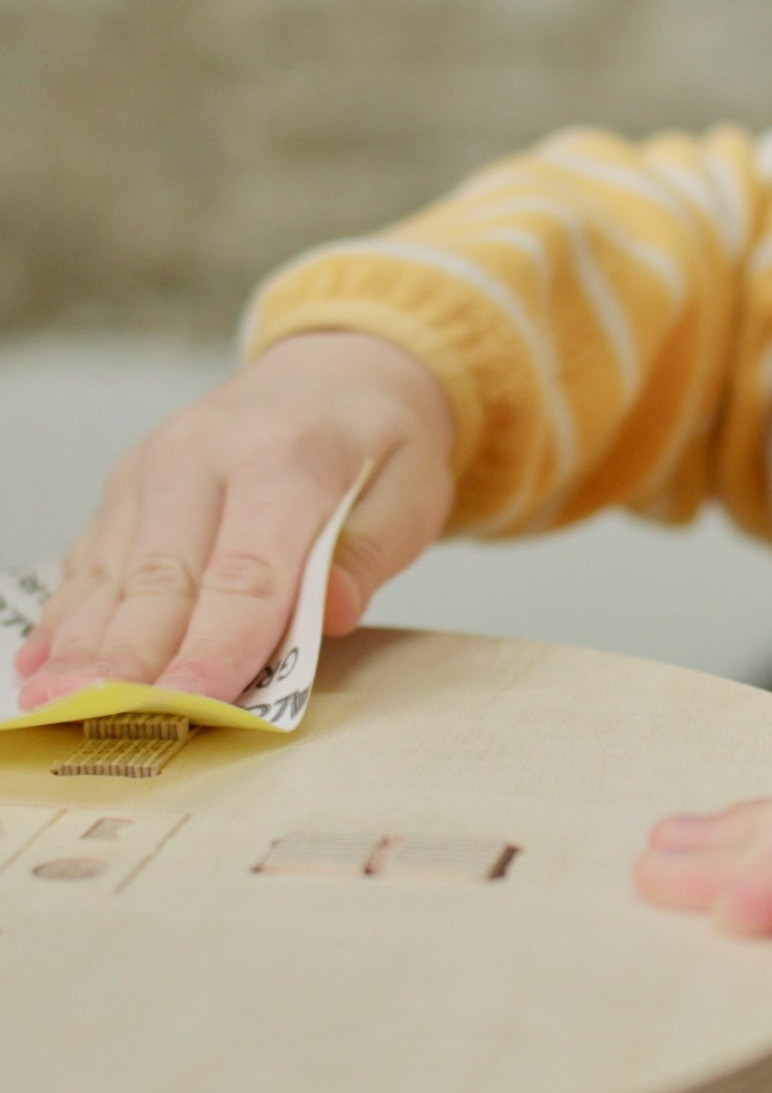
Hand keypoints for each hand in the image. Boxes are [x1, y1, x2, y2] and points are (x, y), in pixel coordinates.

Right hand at [14, 332, 455, 708]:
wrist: (336, 373)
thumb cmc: (379, 446)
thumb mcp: (409, 493)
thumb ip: (369, 555)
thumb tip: (331, 612)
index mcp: (284, 457)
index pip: (246, 574)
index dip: (218, 646)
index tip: (192, 702)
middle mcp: (201, 455)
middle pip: (162, 579)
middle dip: (131, 659)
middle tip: (100, 718)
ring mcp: (152, 468)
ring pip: (113, 574)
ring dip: (83, 646)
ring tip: (50, 705)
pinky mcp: (126, 487)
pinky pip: (92, 559)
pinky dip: (66, 614)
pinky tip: (40, 664)